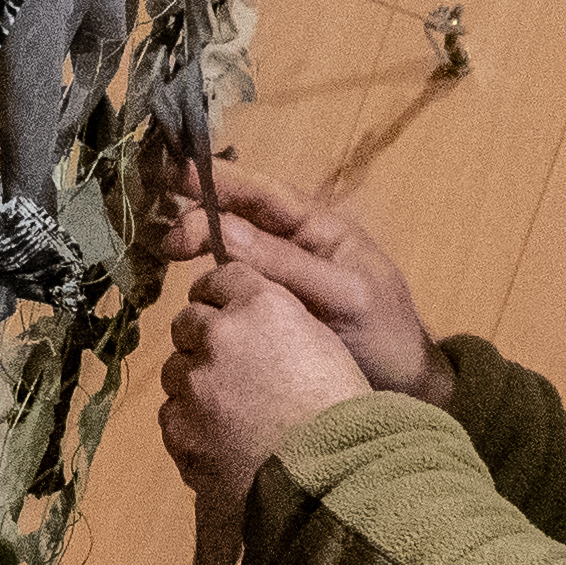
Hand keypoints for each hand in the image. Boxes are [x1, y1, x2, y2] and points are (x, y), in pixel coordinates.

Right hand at [151, 155, 443, 401]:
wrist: (403, 389)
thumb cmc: (383, 336)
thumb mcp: (343, 296)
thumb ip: (285, 265)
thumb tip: (222, 230)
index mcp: (318, 229)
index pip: (262, 193)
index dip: (218, 180)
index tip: (174, 175)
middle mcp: (293, 245)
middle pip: (237, 216)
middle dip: (197, 215)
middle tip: (163, 234)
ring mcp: (278, 278)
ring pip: (228, 250)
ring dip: (196, 245)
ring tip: (162, 249)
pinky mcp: (266, 312)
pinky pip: (230, 288)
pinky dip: (206, 286)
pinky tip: (185, 294)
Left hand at [159, 233, 377, 500]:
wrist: (332, 478)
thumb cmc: (342, 413)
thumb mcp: (322, 344)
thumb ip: (277, 320)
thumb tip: (247, 318)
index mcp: (261, 305)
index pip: (219, 278)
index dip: (221, 297)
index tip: (224, 311)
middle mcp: (219, 335)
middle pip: (188, 321)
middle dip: (203, 339)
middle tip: (230, 368)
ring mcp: (192, 383)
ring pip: (175, 370)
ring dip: (194, 383)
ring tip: (229, 412)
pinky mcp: (178, 426)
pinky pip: (172, 414)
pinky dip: (190, 423)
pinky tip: (221, 439)